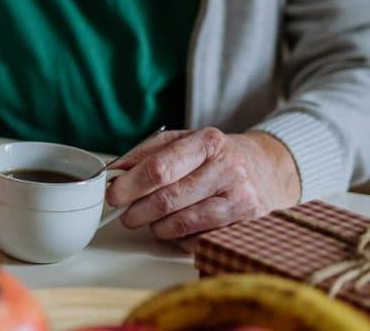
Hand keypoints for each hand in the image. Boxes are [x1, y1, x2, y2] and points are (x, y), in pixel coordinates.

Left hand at [107, 128, 300, 243]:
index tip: (113, 194)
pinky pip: (198, 238)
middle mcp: (227, 169)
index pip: (160, 168)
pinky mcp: (245, 223)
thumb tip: (115, 173)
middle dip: (137, 211)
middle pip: (167, 199)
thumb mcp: (184, 141)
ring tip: (149, 220)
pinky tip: (176, 228)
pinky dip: (178, 237)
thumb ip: (146, 154)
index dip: (130, 185)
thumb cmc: (215, 156)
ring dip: (156, 226)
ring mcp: (240, 198)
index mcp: (207, 142)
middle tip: (126, 214)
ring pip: (182, 223)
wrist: (267, 169)